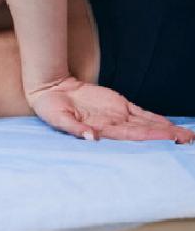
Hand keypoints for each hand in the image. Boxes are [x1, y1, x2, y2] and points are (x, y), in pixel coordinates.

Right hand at [27, 76, 194, 142]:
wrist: (50, 90)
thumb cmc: (50, 108)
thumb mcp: (57, 118)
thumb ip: (74, 128)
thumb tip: (91, 137)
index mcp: (101, 130)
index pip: (131, 136)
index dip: (151, 137)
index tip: (168, 139)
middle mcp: (113, 125)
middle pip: (145, 132)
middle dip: (166, 137)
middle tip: (188, 140)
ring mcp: (117, 115)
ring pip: (147, 124)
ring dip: (166, 131)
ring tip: (187, 136)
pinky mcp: (118, 105)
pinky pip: (141, 113)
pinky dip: (156, 119)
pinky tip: (170, 125)